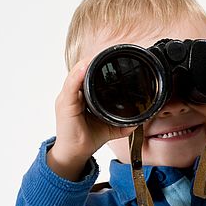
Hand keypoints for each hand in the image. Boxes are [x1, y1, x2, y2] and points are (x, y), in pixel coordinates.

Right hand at [48, 60, 136, 179]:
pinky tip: (84, 68)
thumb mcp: (110, 127)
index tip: (112, 57)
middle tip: (109, 52)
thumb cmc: (87, 138)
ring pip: (75, 75)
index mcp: (81, 96)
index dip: (97, 65)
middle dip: (93, 60)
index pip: (88, 75)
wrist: (75, 153)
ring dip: (85, 64)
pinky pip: (70, 87)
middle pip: (82, 71)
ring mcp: (67, 98)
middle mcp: (73, 94)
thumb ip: (123, 122)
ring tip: (97, 56)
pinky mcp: (65, 105)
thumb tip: (140, 119)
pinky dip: (77, 76)